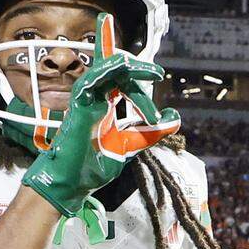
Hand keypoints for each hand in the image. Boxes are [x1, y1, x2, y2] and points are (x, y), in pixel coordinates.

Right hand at [21, 12, 178, 219]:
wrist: (74, 184)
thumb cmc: (94, 165)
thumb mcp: (131, 145)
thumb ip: (151, 132)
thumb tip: (174, 118)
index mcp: (107, 106)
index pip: (125, 82)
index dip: (142, 80)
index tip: (159, 85)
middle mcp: (96, 100)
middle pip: (118, 71)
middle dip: (140, 70)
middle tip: (158, 75)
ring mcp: (86, 102)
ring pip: (104, 70)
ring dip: (127, 66)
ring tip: (149, 70)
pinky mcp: (78, 107)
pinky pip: (90, 81)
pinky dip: (105, 69)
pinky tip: (122, 64)